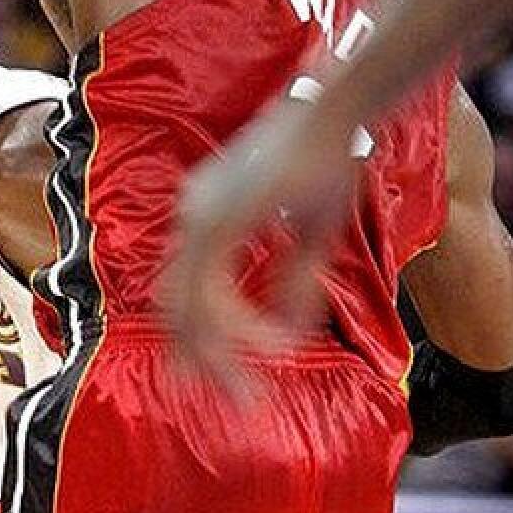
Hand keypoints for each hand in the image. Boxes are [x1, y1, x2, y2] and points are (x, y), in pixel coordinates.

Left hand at [165, 99, 358, 382]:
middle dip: (198, 358)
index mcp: (206, 213)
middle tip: (230, 399)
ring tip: (248, 388)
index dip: (202, 336)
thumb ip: (295, 282)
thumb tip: (292, 333)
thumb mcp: (311, 234)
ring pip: (189, 308)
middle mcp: (194, 213)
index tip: (232, 371)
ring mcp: (202, 216)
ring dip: (218, 353)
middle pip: (174, 306)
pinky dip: (239, 326)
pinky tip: (275, 346)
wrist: (338, 113)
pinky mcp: (222, 221)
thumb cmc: (329, 161)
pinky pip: (213, 291)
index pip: (185, 288)